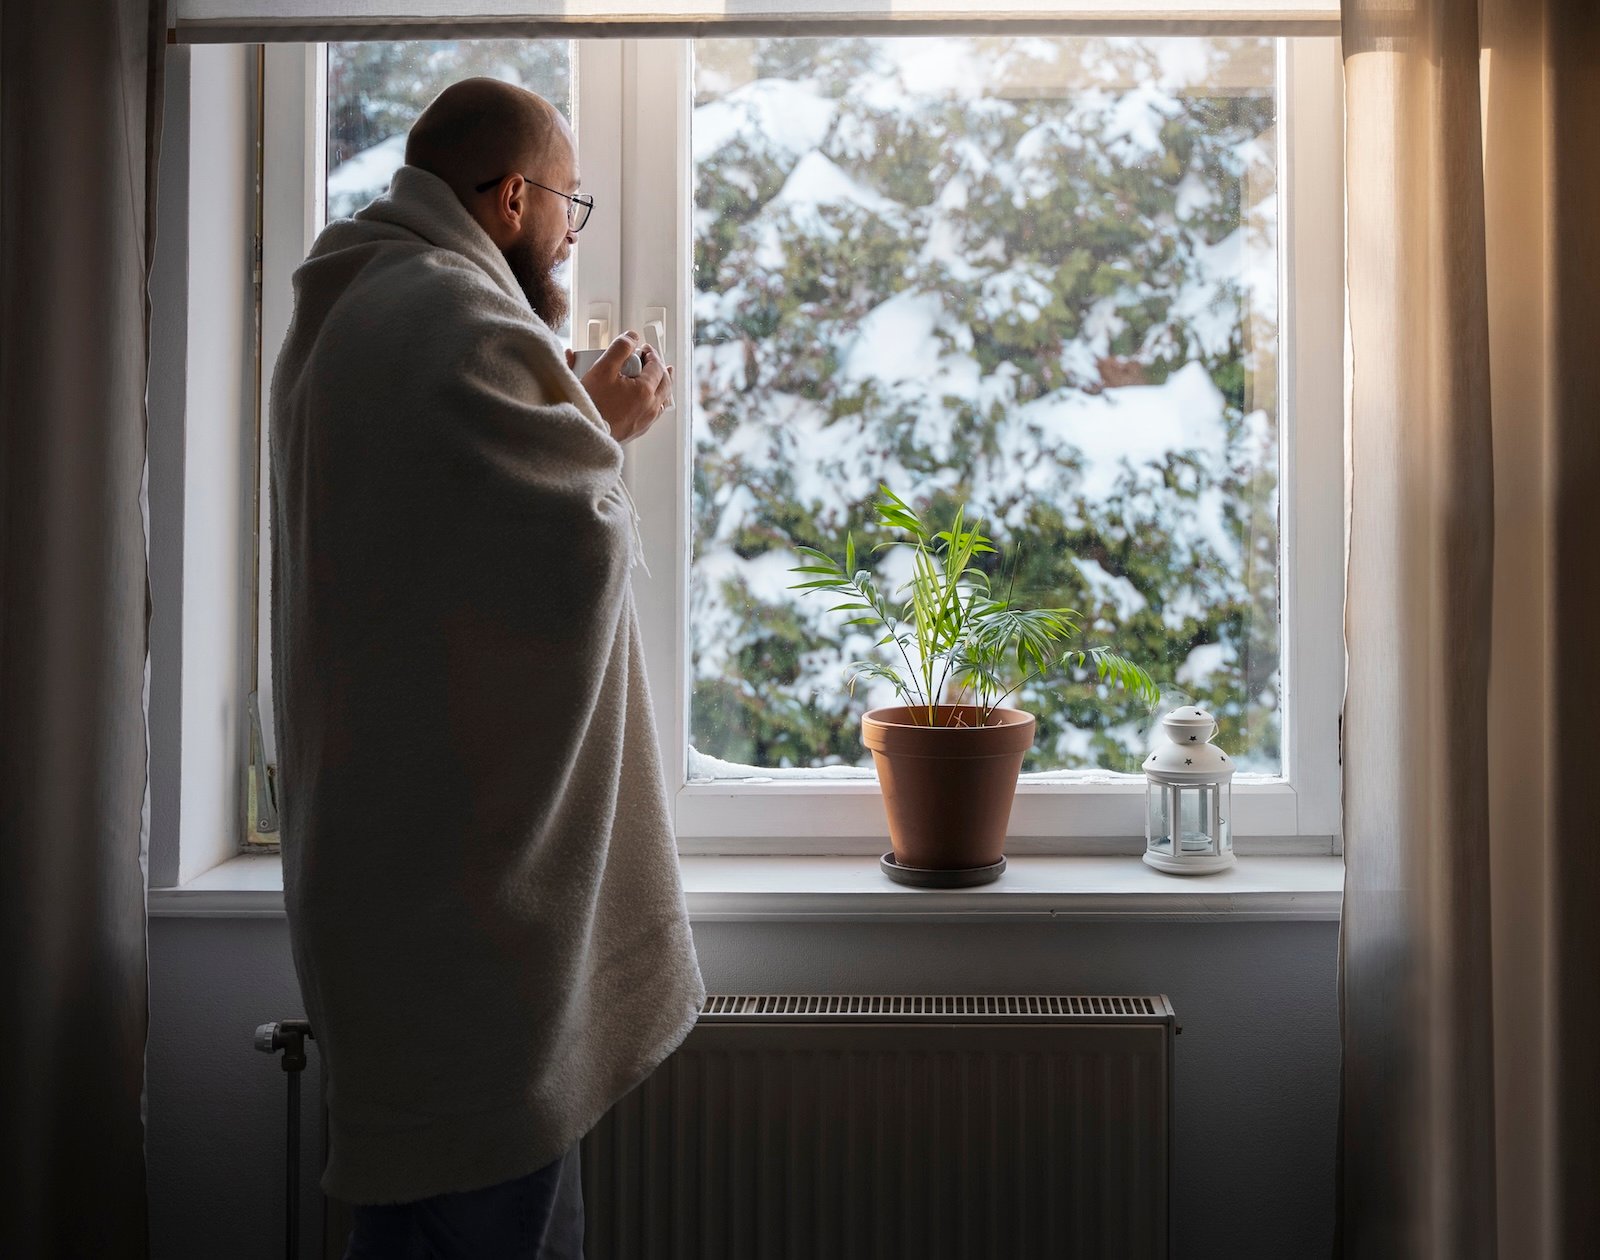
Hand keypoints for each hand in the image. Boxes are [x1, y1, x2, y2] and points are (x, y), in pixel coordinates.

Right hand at [580, 330, 672, 444]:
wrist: (583, 433)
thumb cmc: (591, 405)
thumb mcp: (603, 368)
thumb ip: (619, 348)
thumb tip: (632, 337)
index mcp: (645, 391)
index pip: (657, 366)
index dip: (651, 353)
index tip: (644, 348)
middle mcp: (650, 407)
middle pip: (665, 383)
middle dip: (660, 368)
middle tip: (651, 360)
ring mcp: (645, 420)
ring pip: (662, 399)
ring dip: (661, 385)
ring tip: (659, 377)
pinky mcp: (637, 430)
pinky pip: (654, 413)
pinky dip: (655, 401)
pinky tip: (650, 400)